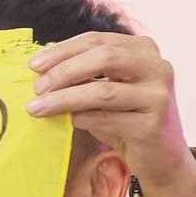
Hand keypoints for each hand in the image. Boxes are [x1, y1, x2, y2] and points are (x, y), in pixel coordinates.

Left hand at [26, 32, 195, 196]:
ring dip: (64, 99)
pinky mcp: (153, 124)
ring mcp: (158, 95)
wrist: (162, 156)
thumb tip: (41, 70)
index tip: (34, 65)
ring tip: (37, 108)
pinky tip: (70, 121)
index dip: (63, 51)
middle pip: (104, 58)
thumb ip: (84, 76)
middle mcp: (158, 67)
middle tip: (37, 87)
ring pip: (103, 90)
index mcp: (144, 50)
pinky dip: (82, 119)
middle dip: (64, 71)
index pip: (98, 40)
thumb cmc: (127, 119)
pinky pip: (107, 118)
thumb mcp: (107, 90)